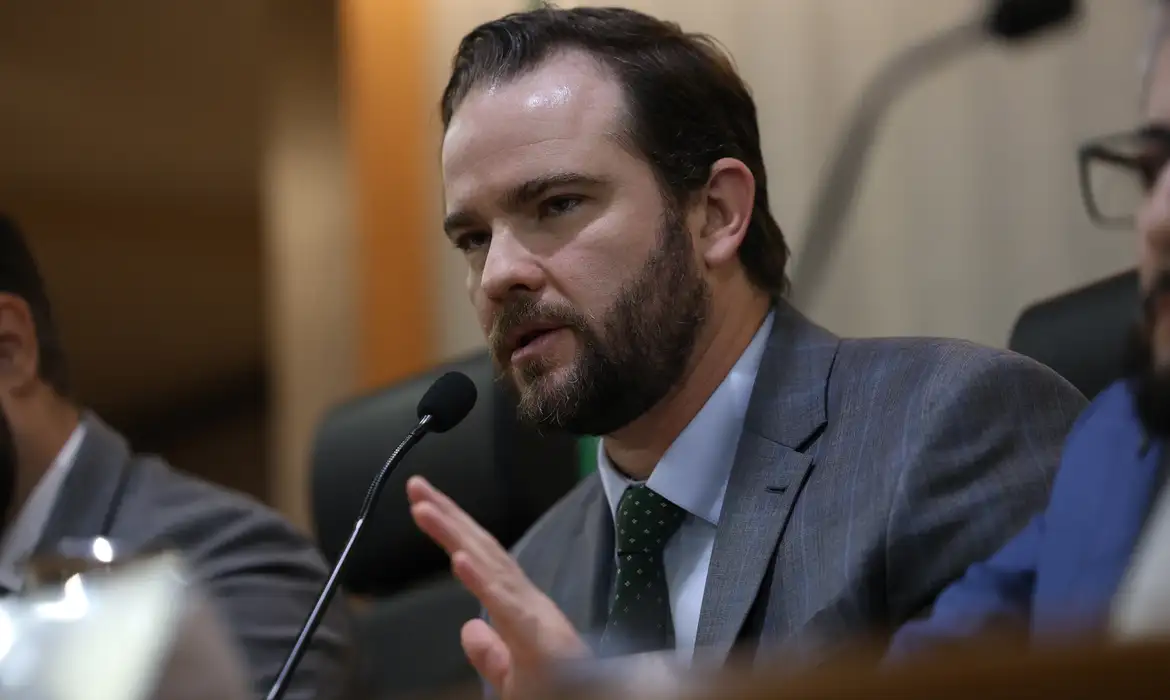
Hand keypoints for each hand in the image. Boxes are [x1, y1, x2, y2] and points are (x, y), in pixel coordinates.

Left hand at [406, 475, 589, 697]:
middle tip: (416, 485)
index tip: (424, 503)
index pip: (481, 559)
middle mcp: (525, 599)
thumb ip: (490, 653)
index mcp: (518, 606)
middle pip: (482, 550)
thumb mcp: (513, 676)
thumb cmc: (556, 692)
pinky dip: (481, 579)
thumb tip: (469, 627)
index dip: (454, 528)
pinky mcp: (537, 636)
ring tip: (426, 509)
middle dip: (448, 516)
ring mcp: (531, 614)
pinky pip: (504, 604)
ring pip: (489, 566)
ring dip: (456, 535)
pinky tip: (459, 558)